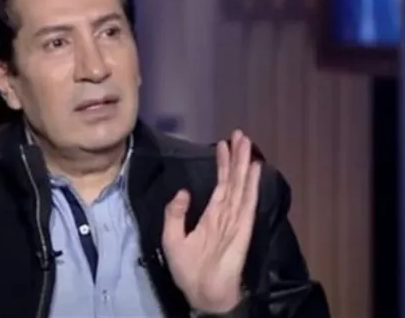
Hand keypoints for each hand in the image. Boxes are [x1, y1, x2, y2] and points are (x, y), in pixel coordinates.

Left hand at [162, 130, 261, 312]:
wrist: (201, 293)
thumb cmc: (187, 270)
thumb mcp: (172, 238)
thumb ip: (175, 213)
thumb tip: (183, 191)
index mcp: (210, 216)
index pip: (219, 185)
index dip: (221, 165)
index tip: (223, 145)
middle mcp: (225, 214)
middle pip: (232, 181)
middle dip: (236, 158)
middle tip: (240, 134)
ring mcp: (235, 220)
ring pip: (240, 187)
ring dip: (244, 165)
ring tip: (247, 143)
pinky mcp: (242, 229)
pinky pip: (247, 204)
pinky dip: (251, 186)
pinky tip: (255, 169)